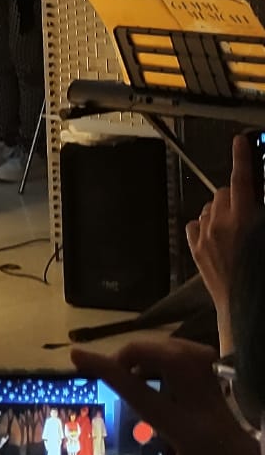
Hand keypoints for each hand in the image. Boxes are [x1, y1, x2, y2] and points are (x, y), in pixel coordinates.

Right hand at [71, 339, 257, 454]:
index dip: (106, 370)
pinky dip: (177, 360)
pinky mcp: (230, 404)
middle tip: (118, 366)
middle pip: (175, 358)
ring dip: (158, 353)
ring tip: (138, 369)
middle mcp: (209, 411)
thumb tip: (108, 451)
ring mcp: (224, 405)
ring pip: (192, 355)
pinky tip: (165, 376)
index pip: (140, 392)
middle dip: (139, 351)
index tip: (77, 355)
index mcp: (189, 434)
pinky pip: (202, 364)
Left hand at [188, 134, 259, 351]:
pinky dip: (209, 226)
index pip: (243, 178)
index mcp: (246, 218)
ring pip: (211, 208)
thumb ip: (261, 212)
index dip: (243, 157)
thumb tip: (257, 197)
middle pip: (226, 192)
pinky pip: (198, 225)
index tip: (239, 141)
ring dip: (225, 211)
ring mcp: (205, 237)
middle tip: (255, 209)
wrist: (251, 313)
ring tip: (242, 230)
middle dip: (240, 196)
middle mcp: (221, 223)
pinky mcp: (196, 251)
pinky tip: (223, 238)